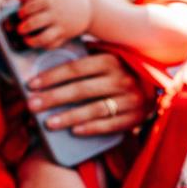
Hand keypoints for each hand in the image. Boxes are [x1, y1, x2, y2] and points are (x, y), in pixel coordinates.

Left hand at [18, 0, 92, 48]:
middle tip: (20, 29)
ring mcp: (60, 26)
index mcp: (50, 1)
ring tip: (27, 40)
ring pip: (43, 38)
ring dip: (32, 41)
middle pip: (34, 22)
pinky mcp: (65, 36)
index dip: (22, 12)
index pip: (30, 7)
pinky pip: (53, 45)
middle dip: (23, 28)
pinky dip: (45, 46)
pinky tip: (40, 43)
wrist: (89, 10)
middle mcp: (55, 14)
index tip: (20, 15)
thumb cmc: (66, 0)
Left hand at [26, 52, 149, 135]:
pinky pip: (110, 125)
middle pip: (81, 89)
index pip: (76, 68)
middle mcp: (120, 79)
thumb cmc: (121, 69)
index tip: (32, 84)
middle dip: (53, 97)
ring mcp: (129, 99)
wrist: (154, 84)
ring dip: (69, 117)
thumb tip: (51, 56)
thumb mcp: (108, 56)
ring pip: (94, 109)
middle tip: (32, 105)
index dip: (52, 76)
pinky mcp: (134, 117)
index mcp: (111, 60)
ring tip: (48, 123)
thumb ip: (86, 56)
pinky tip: (74, 132)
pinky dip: (91, 128)